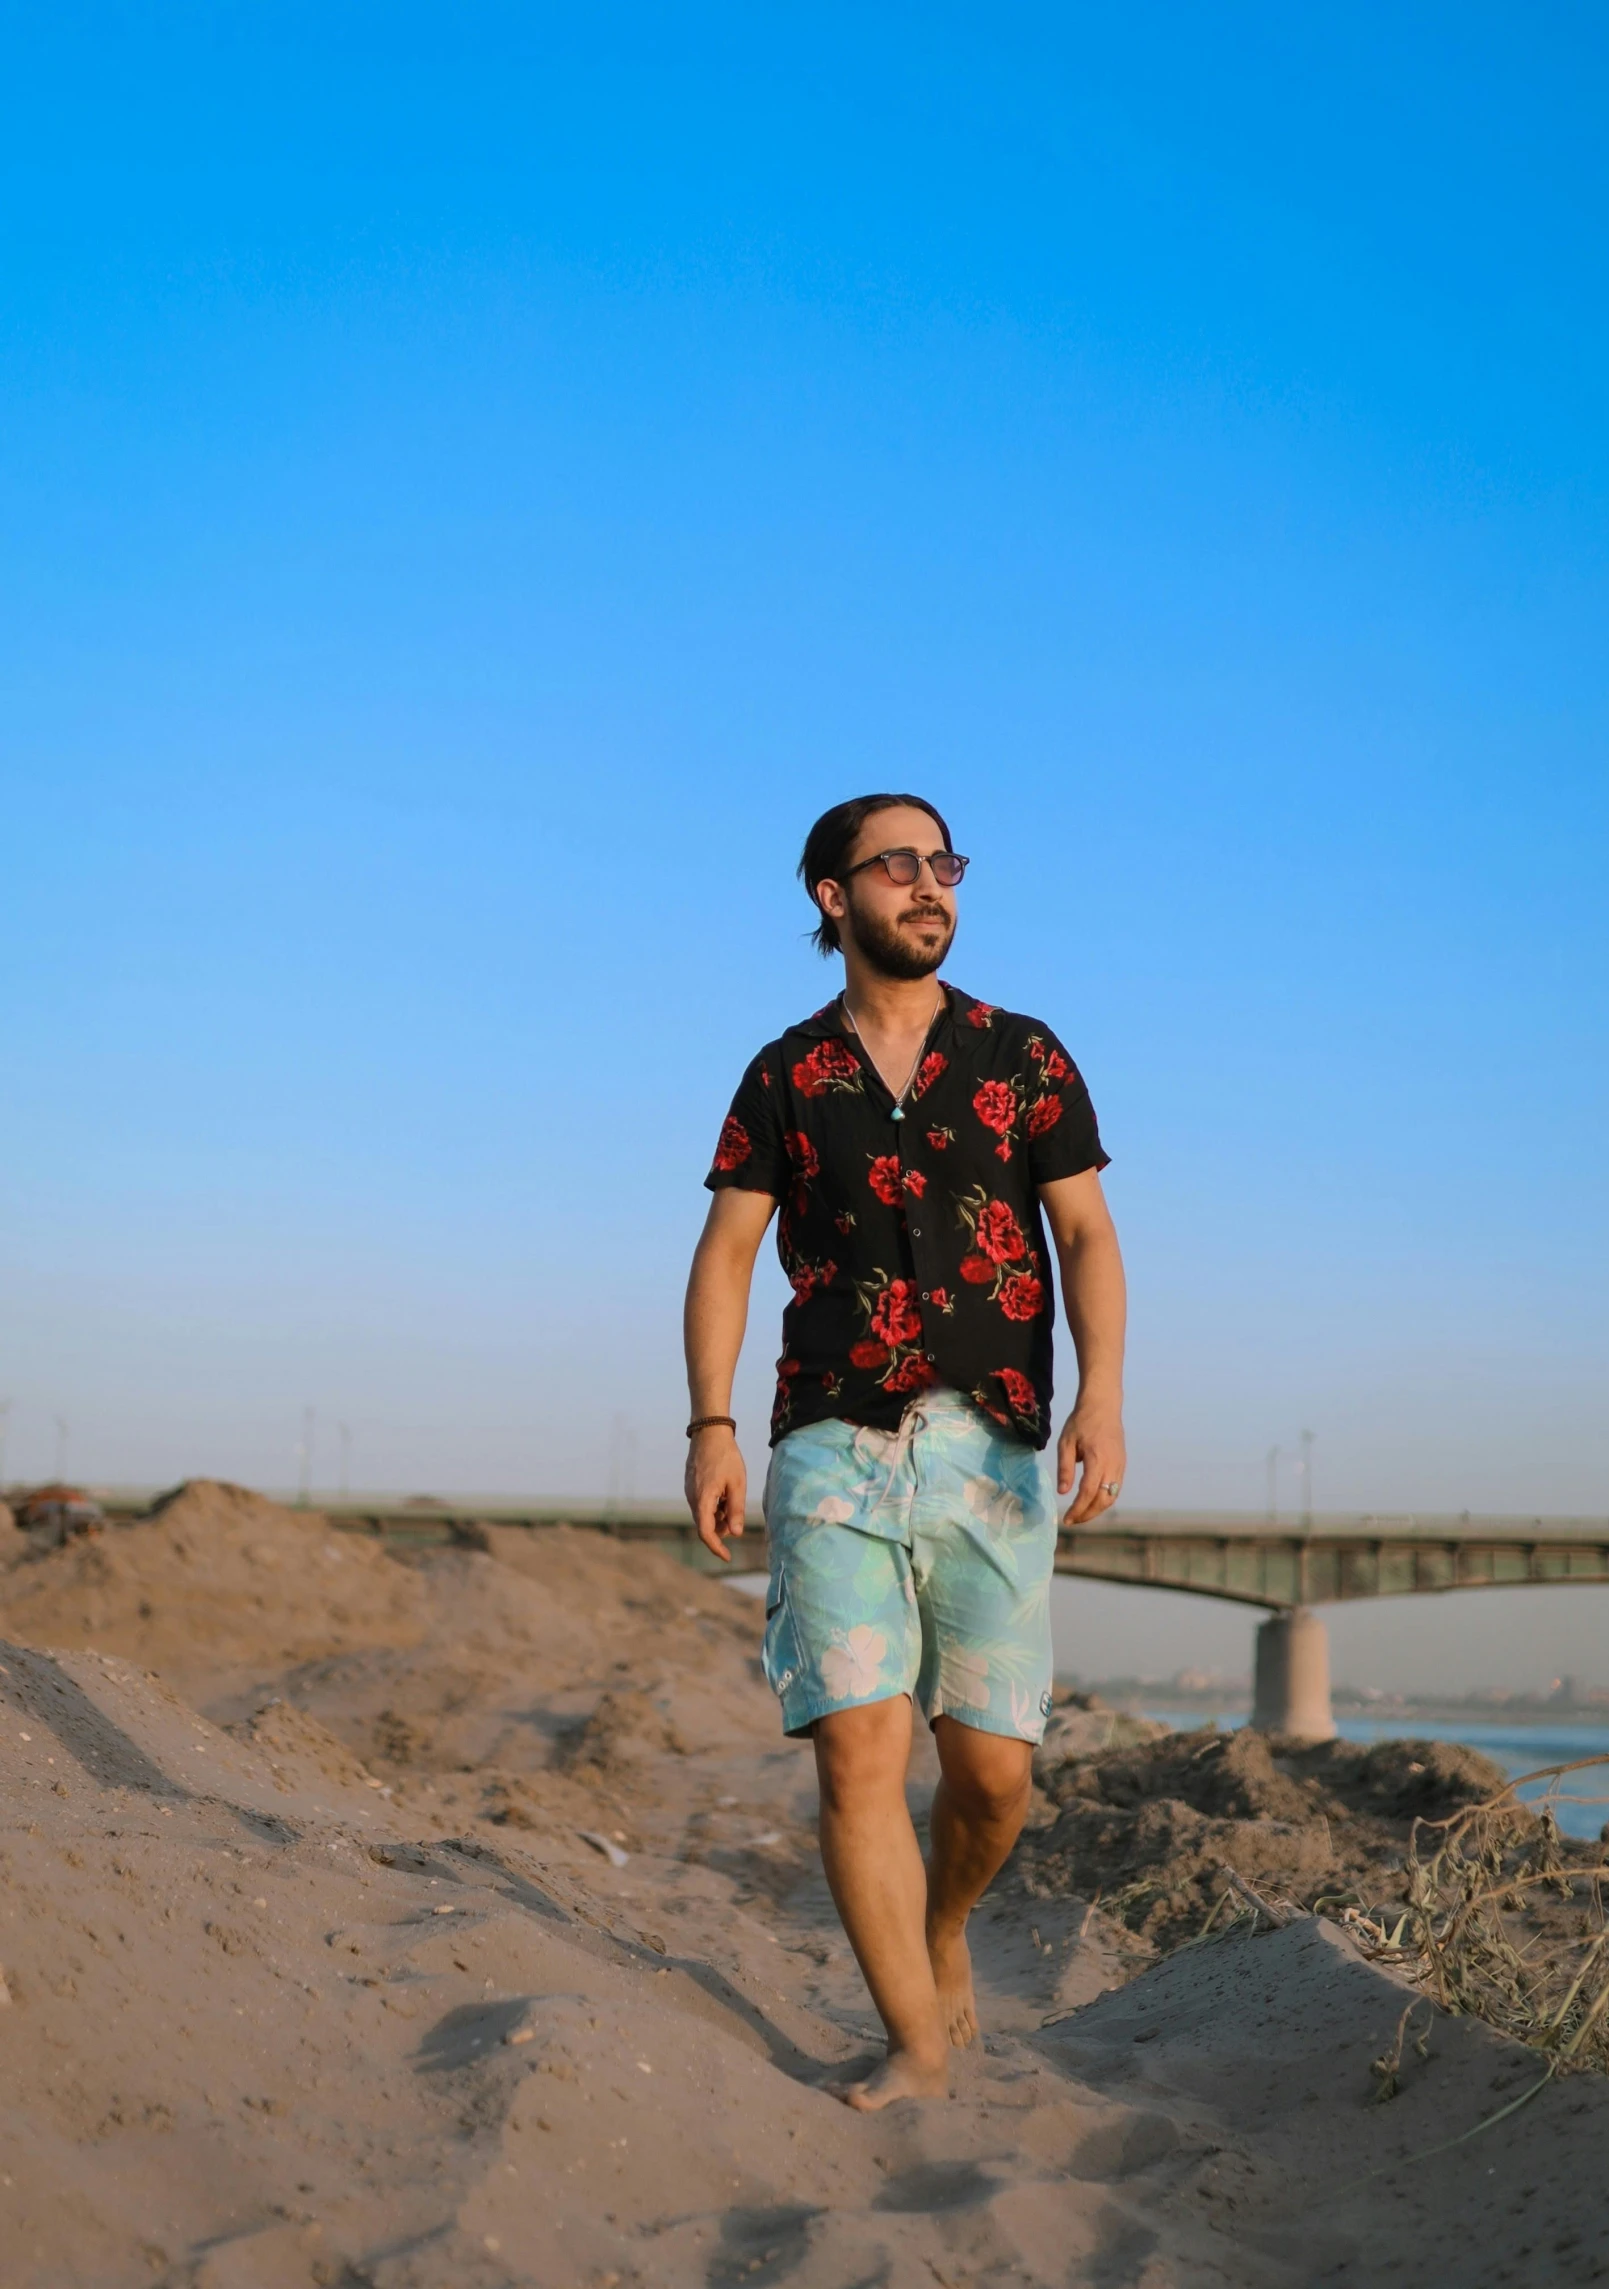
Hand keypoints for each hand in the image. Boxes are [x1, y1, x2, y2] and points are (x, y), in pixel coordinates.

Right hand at [685, 1427, 748, 1562]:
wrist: (710, 1432)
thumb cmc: (726, 1457)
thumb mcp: (737, 1484)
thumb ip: (736, 1510)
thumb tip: (735, 1534)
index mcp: (702, 1500)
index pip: (706, 1533)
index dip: (716, 1548)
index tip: (727, 1557)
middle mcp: (692, 1498)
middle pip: (705, 1525)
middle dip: (721, 1528)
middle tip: (736, 1518)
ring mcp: (689, 1491)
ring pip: (704, 1514)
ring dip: (718, 1515)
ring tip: (732, 1498)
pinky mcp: (691, 1485)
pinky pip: (701, 1503)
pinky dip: (714, 1505)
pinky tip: (725, 1492)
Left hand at [1056, 1398, 1124, 1525]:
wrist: (1103, 1406)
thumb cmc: (1081, 1422)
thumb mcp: (1066, 1442)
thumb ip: (1065, 1468)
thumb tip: (1063, 1492)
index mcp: (1097, 1459)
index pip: (1088, 1492)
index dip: (1078, 1509)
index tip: (1066, 1519)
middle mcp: (1112, 1465)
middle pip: (1103, 1499)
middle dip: (1088, 1514)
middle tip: (1072, 1520)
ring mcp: (1120, 1465)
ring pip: (1112, 1497)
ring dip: (1097, 1509)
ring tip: (1081, 1515)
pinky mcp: (1122, 1465)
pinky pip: (1115, 1489)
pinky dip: (1104, 1500)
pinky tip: (1092, 1502)